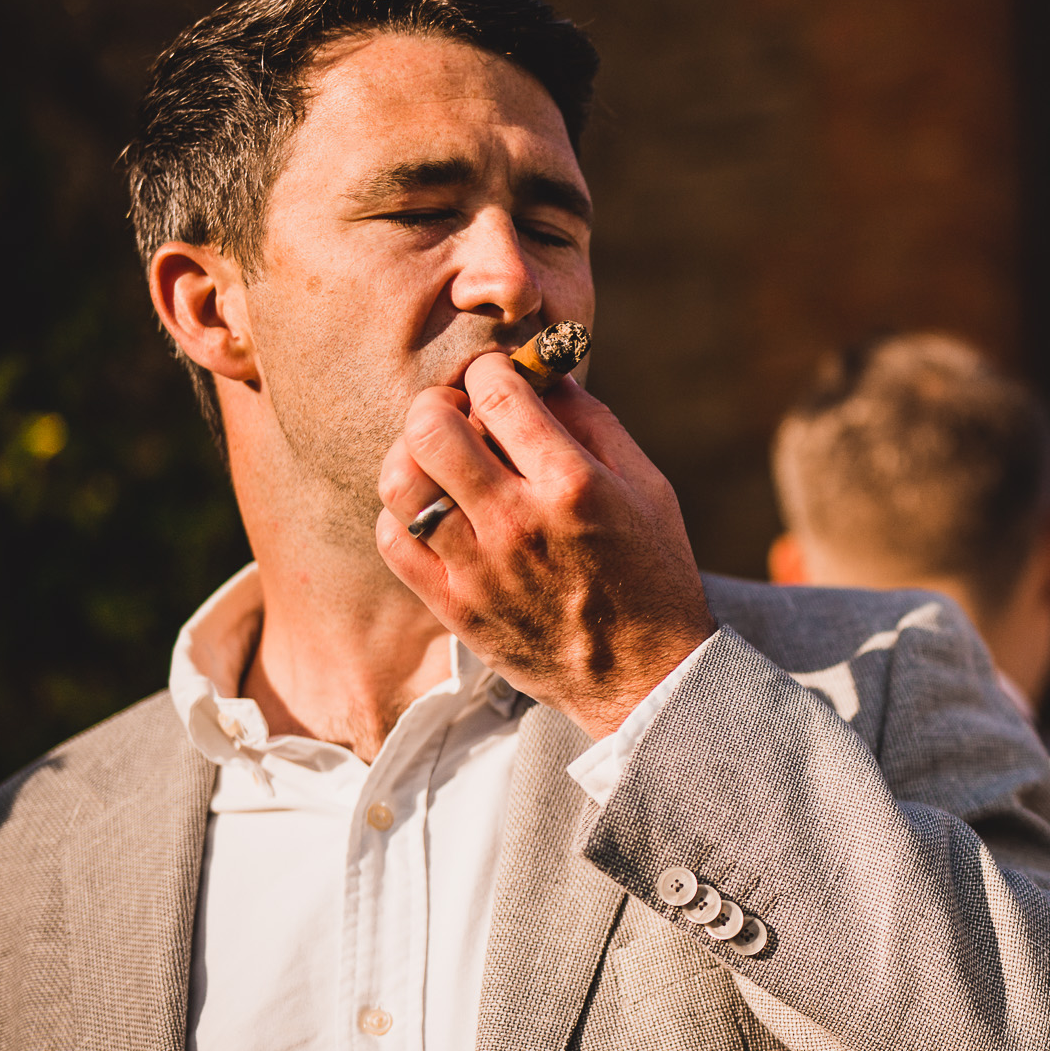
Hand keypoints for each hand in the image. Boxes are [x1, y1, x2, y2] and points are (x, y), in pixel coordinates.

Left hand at [376, 353, 716, 738]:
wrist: (645, 679)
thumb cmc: (655, 574)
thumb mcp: (649, 488)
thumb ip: (596, 424)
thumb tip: (546, 375)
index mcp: (573, 484)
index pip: (497, 391)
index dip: (491, 371)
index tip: (499, 380)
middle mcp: (519, 522)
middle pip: (431, 428)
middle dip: (439, 403)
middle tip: (459, 415)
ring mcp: (480, 568)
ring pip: (400, 481)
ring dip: (412, 456)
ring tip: (437, 462)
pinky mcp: (456, 608)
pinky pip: (395, 541)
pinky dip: (404, 515)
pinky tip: (434, 514)